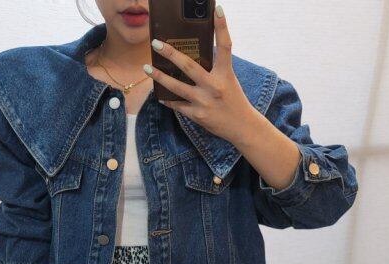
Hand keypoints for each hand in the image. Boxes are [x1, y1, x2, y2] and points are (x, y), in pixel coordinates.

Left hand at [145, 2, 256, 146]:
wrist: (241, 127)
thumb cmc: (233, 100)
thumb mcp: (228, 80)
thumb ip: (213, 69)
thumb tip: (192, 56)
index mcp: (225, 74)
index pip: (224, 46)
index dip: (222, 27)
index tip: (217, 9)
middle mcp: (214, 86)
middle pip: (189, 66)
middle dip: (171, 54)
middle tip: (156, 43)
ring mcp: (204, 102)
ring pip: (176, 87)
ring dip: (160, 77)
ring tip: (147, 68)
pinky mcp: (197, 115)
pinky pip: (177, 105)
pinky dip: (168, 99)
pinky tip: (159, 94)